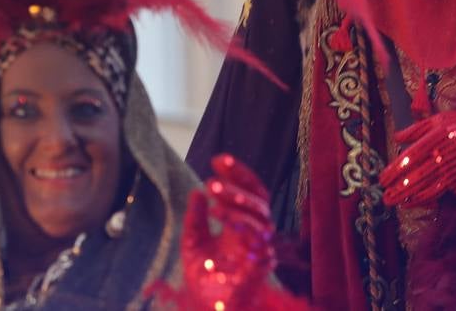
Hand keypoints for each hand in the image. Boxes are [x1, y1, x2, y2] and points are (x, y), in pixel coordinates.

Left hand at [170, 154, 302, 309]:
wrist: (209, 308)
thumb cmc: (205, 280)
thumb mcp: (193, 244)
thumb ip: (195, 219)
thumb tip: (197, 193)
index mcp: (243, 223)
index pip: (249, 191)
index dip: (238, 173)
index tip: (218, 159)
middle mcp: (255, 232)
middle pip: (260, 198)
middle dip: (239, 183)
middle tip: (213, 178)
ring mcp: (260, 247)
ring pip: (261, 215)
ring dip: (237, 200)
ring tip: (213, 190)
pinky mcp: (261, 264)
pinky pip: (257, 238)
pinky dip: (239, 223)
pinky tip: (219, 213)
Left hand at [379, 107, 455, 207]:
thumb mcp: (441, 119)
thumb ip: (417, 129)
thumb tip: (396, 138)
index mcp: (434, 139)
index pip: (408, 160)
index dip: (393, 172)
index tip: (381, 180)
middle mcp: (443, 158)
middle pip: (414, 179)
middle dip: (397, 191)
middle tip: (385, 198)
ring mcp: (455, 173)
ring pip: (428, 191)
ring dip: (411, 199)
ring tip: (400, 203)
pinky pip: (446, 192)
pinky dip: (432, 197)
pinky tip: (421, 201)